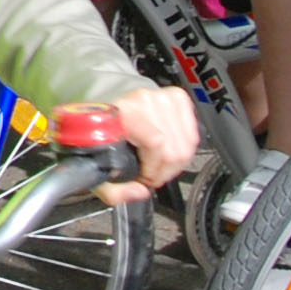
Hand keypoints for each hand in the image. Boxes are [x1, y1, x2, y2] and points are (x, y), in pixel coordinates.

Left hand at [75, 86, 198, 198]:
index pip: (155, 142)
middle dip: (165, 171)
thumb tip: (141, 192)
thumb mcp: (97, 170)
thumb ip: (114, 191)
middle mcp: (143, 100)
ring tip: (160, 164)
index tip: (145, 178)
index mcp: (121, 113)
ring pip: (187, 143)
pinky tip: (170, 151)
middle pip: (174, 148)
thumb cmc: (101, 138)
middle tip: (152, 175)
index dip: (154, 169)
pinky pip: (193, 133)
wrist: (104, 114)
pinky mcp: (177, 98)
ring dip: (175, 162)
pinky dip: (185, 148)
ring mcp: (162, 97)